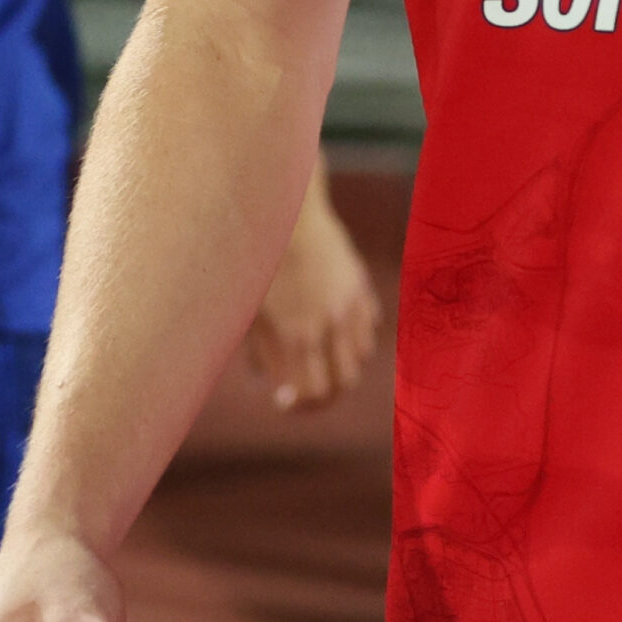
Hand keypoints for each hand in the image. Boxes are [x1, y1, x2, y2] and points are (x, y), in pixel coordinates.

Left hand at [245, 185, 380, 411]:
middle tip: (307, 387)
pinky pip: (369, 326)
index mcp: (297, 335)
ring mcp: (349, 305)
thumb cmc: (259, 266)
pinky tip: (334, 328)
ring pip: (360, 357)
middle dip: (325, 393)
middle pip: (343, 383)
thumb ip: (264, 354)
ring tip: (321, 358)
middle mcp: (329, 324)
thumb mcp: (253, 314)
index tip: (285, 398)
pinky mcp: (360, 286)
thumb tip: (273, 383)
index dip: (301, 404)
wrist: (287, 216)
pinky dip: (355, 336)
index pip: (314, 393)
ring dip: (342, 364)